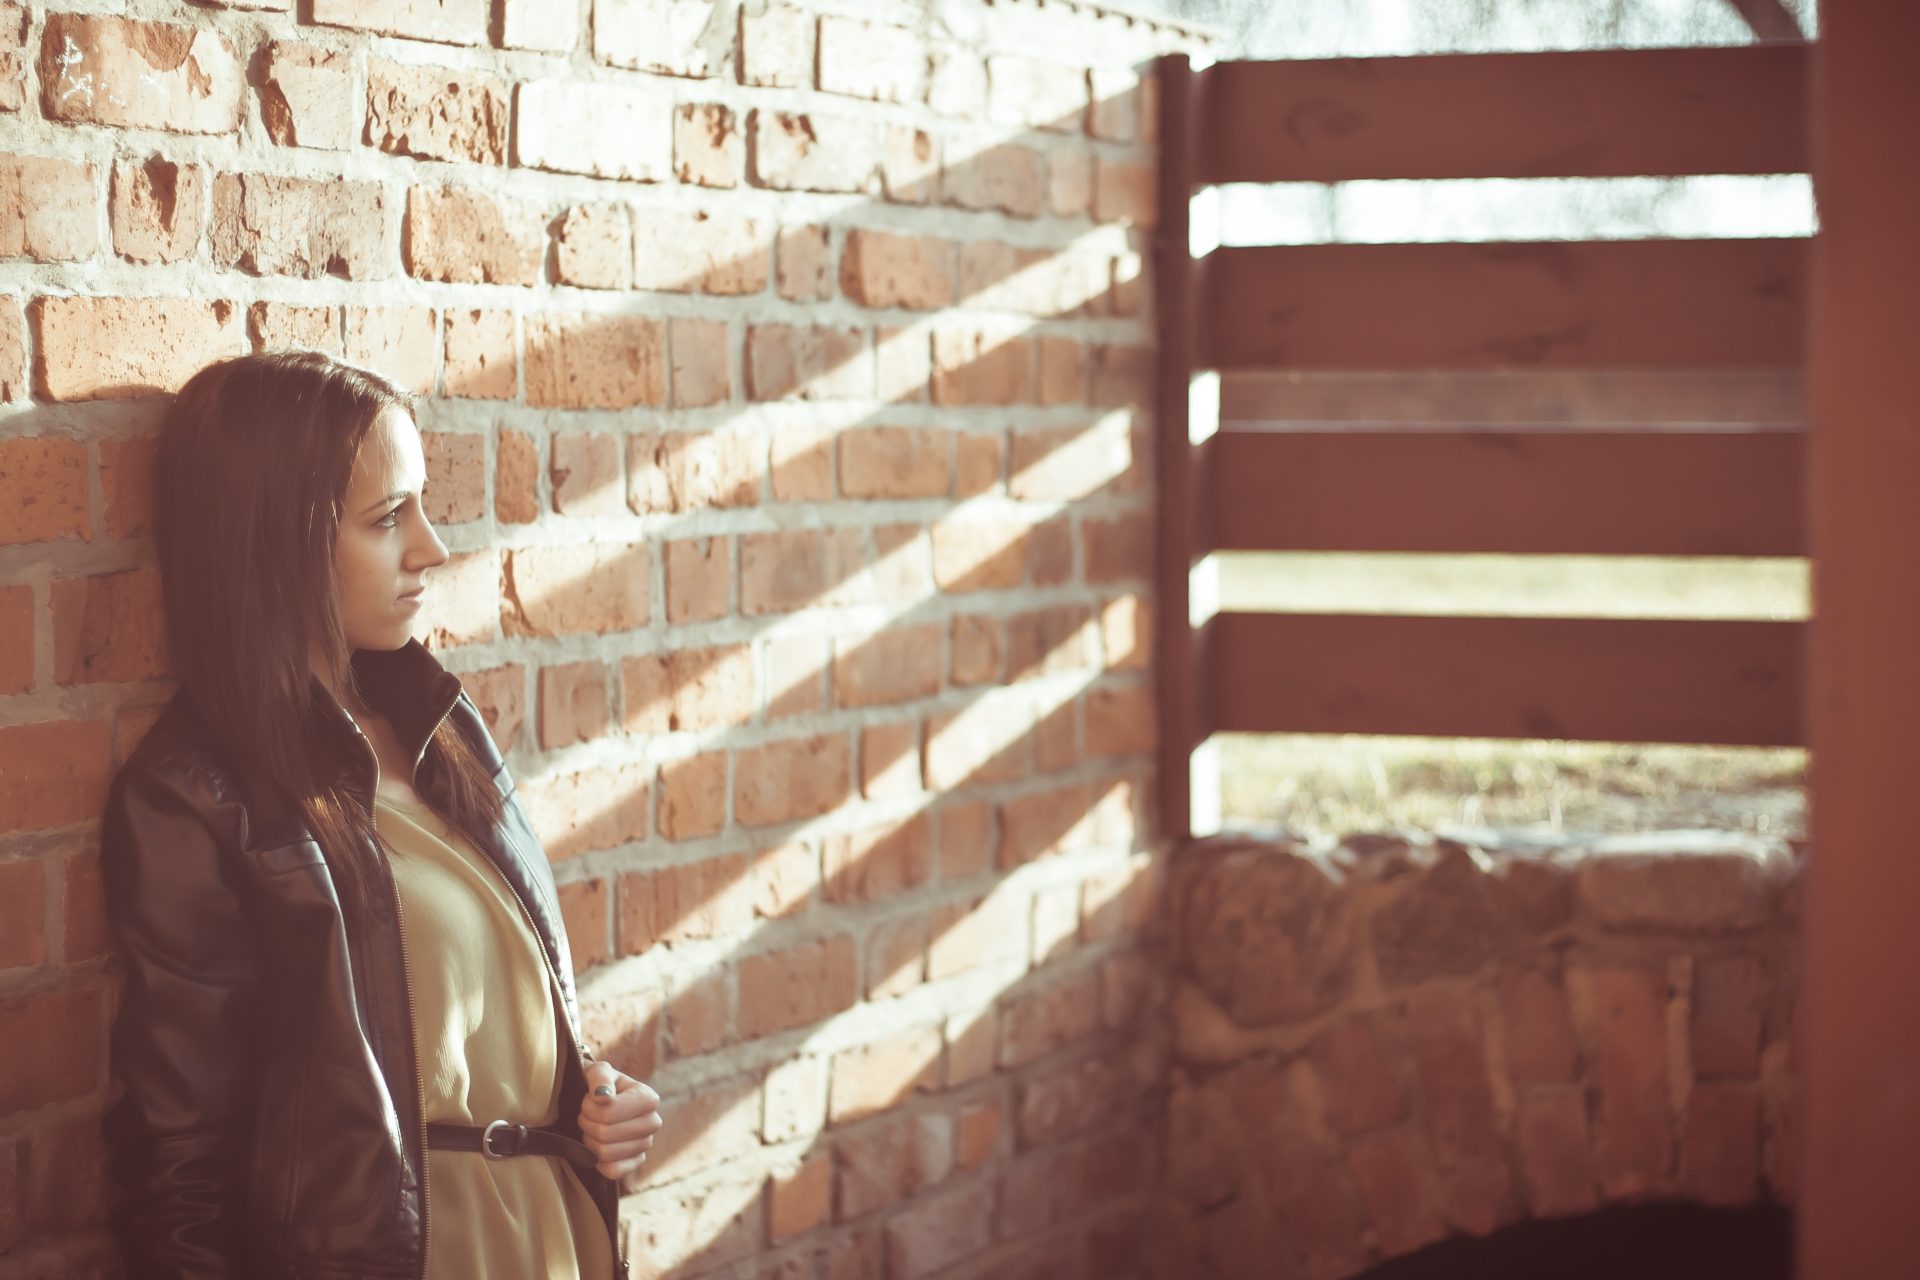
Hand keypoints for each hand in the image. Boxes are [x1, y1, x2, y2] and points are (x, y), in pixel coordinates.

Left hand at [578, 1060, 663, 1181]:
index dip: (589, 1108)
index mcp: (648, 1098)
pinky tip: (596, 1146)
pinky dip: (597, 1161)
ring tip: (591, 1127)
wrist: (600, 1101)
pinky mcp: (637, 1162)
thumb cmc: (599, 1084)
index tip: (588, 1099)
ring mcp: (646, 1145)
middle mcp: (653, 1123)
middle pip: (606, 1135)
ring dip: (589, 1140)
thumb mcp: (597, 1071)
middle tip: (586, 1115)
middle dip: (587, 1124)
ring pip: (605, 1153)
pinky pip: (613, 1171)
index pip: (609, 1114)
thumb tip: (603, 1097)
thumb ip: (600, 1077)